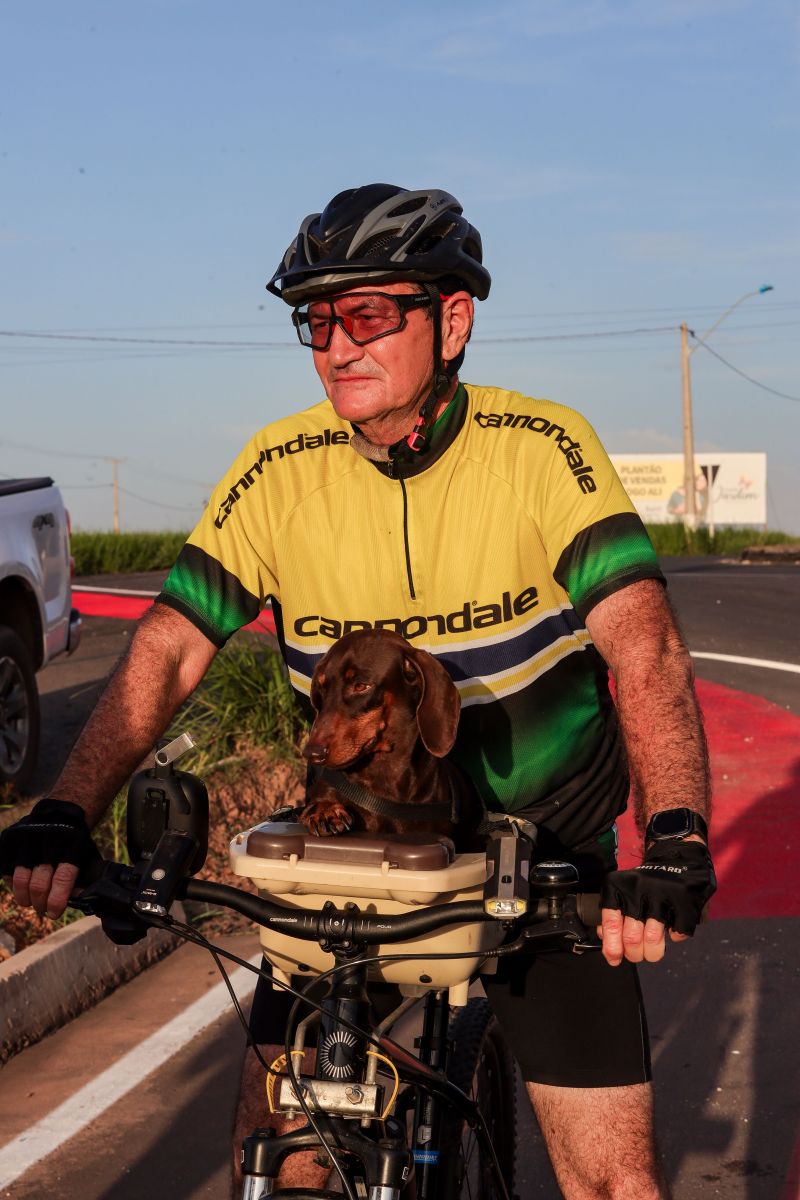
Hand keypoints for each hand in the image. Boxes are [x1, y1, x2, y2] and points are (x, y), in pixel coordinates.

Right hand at [0, 799, 101, 917]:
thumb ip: (81, 878)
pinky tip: (20, 886)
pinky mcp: (10, 840)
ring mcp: (26, 839)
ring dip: (25, 898)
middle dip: (40, 904)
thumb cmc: (73, 842)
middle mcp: (47, 840)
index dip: (57, 901)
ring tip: (30, 902)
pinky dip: (12, 884)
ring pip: (21, 880)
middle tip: (42, 909)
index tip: (54, 913)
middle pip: (39, 884)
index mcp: (71, 844)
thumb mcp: (84, 855)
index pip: (63, 879)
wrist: (59, 813)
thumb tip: (75, 901)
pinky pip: (6, 871)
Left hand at [598, 840, 715, 967]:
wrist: (676, 859)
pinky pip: (678, 933)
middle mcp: (637, 889)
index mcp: (617, 887)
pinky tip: (672, 930)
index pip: (610, 922)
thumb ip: (612, 915)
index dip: (611, 947)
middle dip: (634, 955)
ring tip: (652, 953)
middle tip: (636, 956)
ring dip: (652, 953)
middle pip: (631, 937)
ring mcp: (661, 894)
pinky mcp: (682, 900)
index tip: (614, 959)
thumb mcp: (621, 892)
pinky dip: (675, 937)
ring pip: (653, 939)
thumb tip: (605, 940)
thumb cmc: (644, 884)